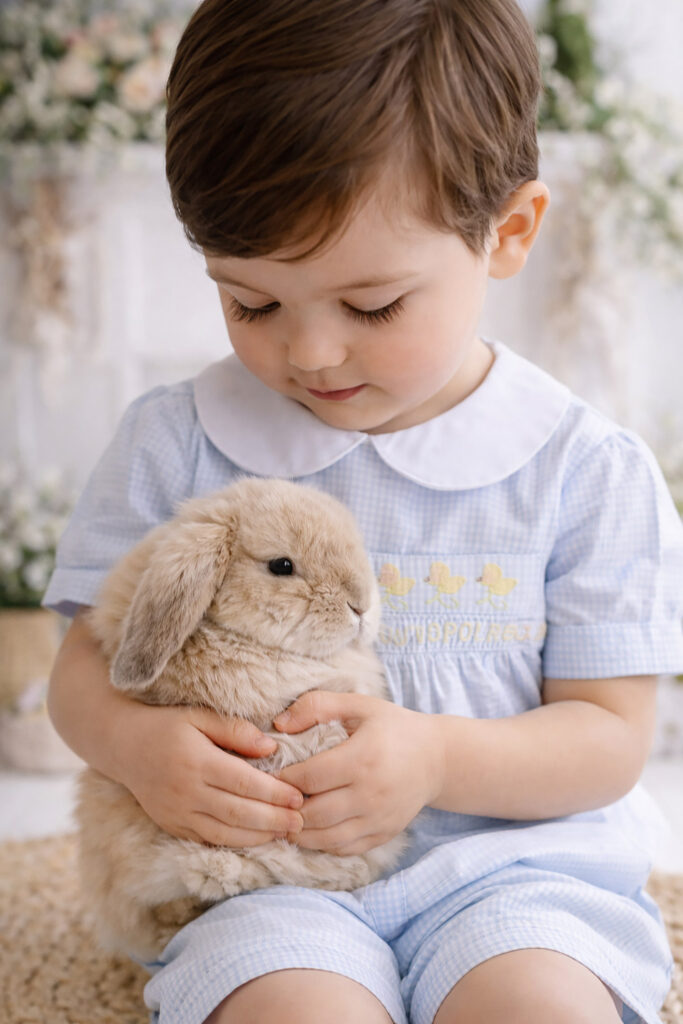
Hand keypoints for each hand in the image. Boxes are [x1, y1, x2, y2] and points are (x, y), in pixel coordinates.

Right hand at [116, 702, 303, 846]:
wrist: (123, 746)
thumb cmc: (167, 727)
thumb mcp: (200, 716)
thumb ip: (236, 730)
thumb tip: (271, 747)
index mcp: (196, 761)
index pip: (243, 783)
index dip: (273, 793)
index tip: (298, 796)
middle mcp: (186, 792)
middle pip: (237, 813)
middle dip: (272, 820)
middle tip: (300, 822)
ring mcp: (177, 813)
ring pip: (223, 833)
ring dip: (257, 837)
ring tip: (285, 834)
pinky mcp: (172, 827)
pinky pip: (207, 840)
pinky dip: (234, 843)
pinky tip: (256, 840)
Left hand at [273, 692, 443, 853]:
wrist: (438, 758)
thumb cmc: (393, 727)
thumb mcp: (359, 705)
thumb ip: (317, 706)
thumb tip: (279, 724)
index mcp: (363, 758)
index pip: (309, 778)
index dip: (283, 779)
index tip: (272, 773)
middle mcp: (371, 794)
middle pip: (313, 813)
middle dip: (286, 809)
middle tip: (271, 800)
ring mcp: (379, 818)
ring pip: (325, 838)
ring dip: (298, 831)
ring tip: (283, 817)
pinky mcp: (384, 834)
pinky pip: (344, 848)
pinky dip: (321, 843)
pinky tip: (309, 829)